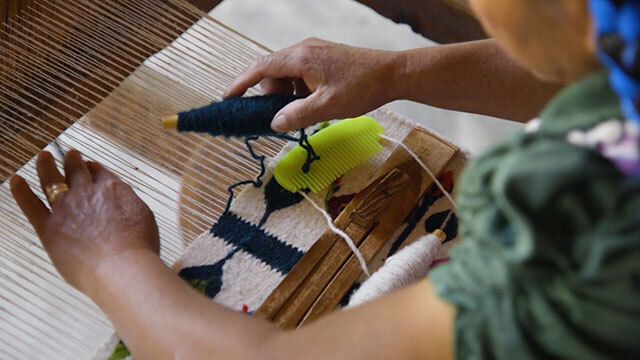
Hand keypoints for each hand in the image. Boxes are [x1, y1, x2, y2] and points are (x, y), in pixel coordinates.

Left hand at [10, 150, 158, 295]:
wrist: (121, 267)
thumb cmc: (139, 248)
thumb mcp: (144, 217)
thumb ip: (129, 203)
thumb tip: (124, 201)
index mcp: (113, 189)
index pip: (100, 173)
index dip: (94, 168)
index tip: (91, 166)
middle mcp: (88, 193)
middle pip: (77, 170)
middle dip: (72, 161)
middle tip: (70, 155)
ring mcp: (66, 208)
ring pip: (52, 179)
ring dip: (46, 165)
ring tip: (43, 157)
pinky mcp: (49, 227)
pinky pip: (31, 206)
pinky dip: (21, 192)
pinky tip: (15, 181)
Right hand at [224, 38, 404, 131]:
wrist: (393, 74)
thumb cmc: (362, 88)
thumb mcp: (327, 107)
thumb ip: (297, 116)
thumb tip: (274, 123)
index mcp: (300, 58)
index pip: (260, 68)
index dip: (241, 83)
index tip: (228, 98)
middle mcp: (304, 50)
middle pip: (273, 73)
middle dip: (271, 96)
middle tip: (280, 118)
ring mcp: (315, 52)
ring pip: (288, 75)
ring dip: (288, 96)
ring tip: (302, 114)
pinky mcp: (324, 59)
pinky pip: (302, 75)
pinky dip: (300, 91)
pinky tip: (312, 105)